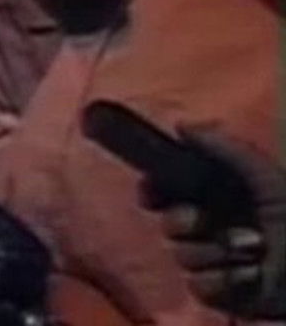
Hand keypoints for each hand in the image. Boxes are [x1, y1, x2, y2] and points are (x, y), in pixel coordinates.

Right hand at [145, 125, 285, 318]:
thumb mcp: (268, 178)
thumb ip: (227, 148)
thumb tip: (181, 125)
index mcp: (223, 197)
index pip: (170, 190)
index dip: (154, 190)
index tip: (149, 194)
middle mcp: (215, 226)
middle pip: (170, 222)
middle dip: (184, 222)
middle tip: (203, 223)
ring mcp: (216, 261)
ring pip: (183, 255)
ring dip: (213, 253)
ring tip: (249, 252)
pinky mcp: (220, 292)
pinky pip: (200, 285)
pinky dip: (223, 280)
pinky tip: (248, 276)